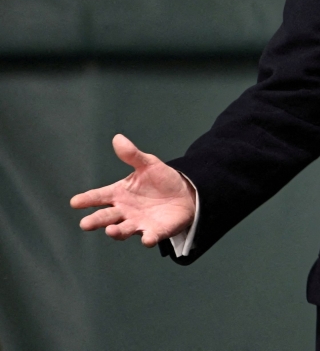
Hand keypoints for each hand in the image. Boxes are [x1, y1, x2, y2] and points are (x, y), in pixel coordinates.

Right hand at [70, 134, 195, 246]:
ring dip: (117, 232)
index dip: (86, 199)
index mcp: (119, 194)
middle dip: (96, 221)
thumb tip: (118, 138)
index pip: (99, 197)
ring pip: (123, 230)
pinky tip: (147, 239)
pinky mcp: (155, 231)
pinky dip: (148, 239)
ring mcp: (138, 223)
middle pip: (106, 217)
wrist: (185, 194)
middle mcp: (124, 211)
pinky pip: (150, 237)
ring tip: (111, 230)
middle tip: (85, 224)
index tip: (75, 202)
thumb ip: (132, 155)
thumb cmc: (160, 180)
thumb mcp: (148, 164)